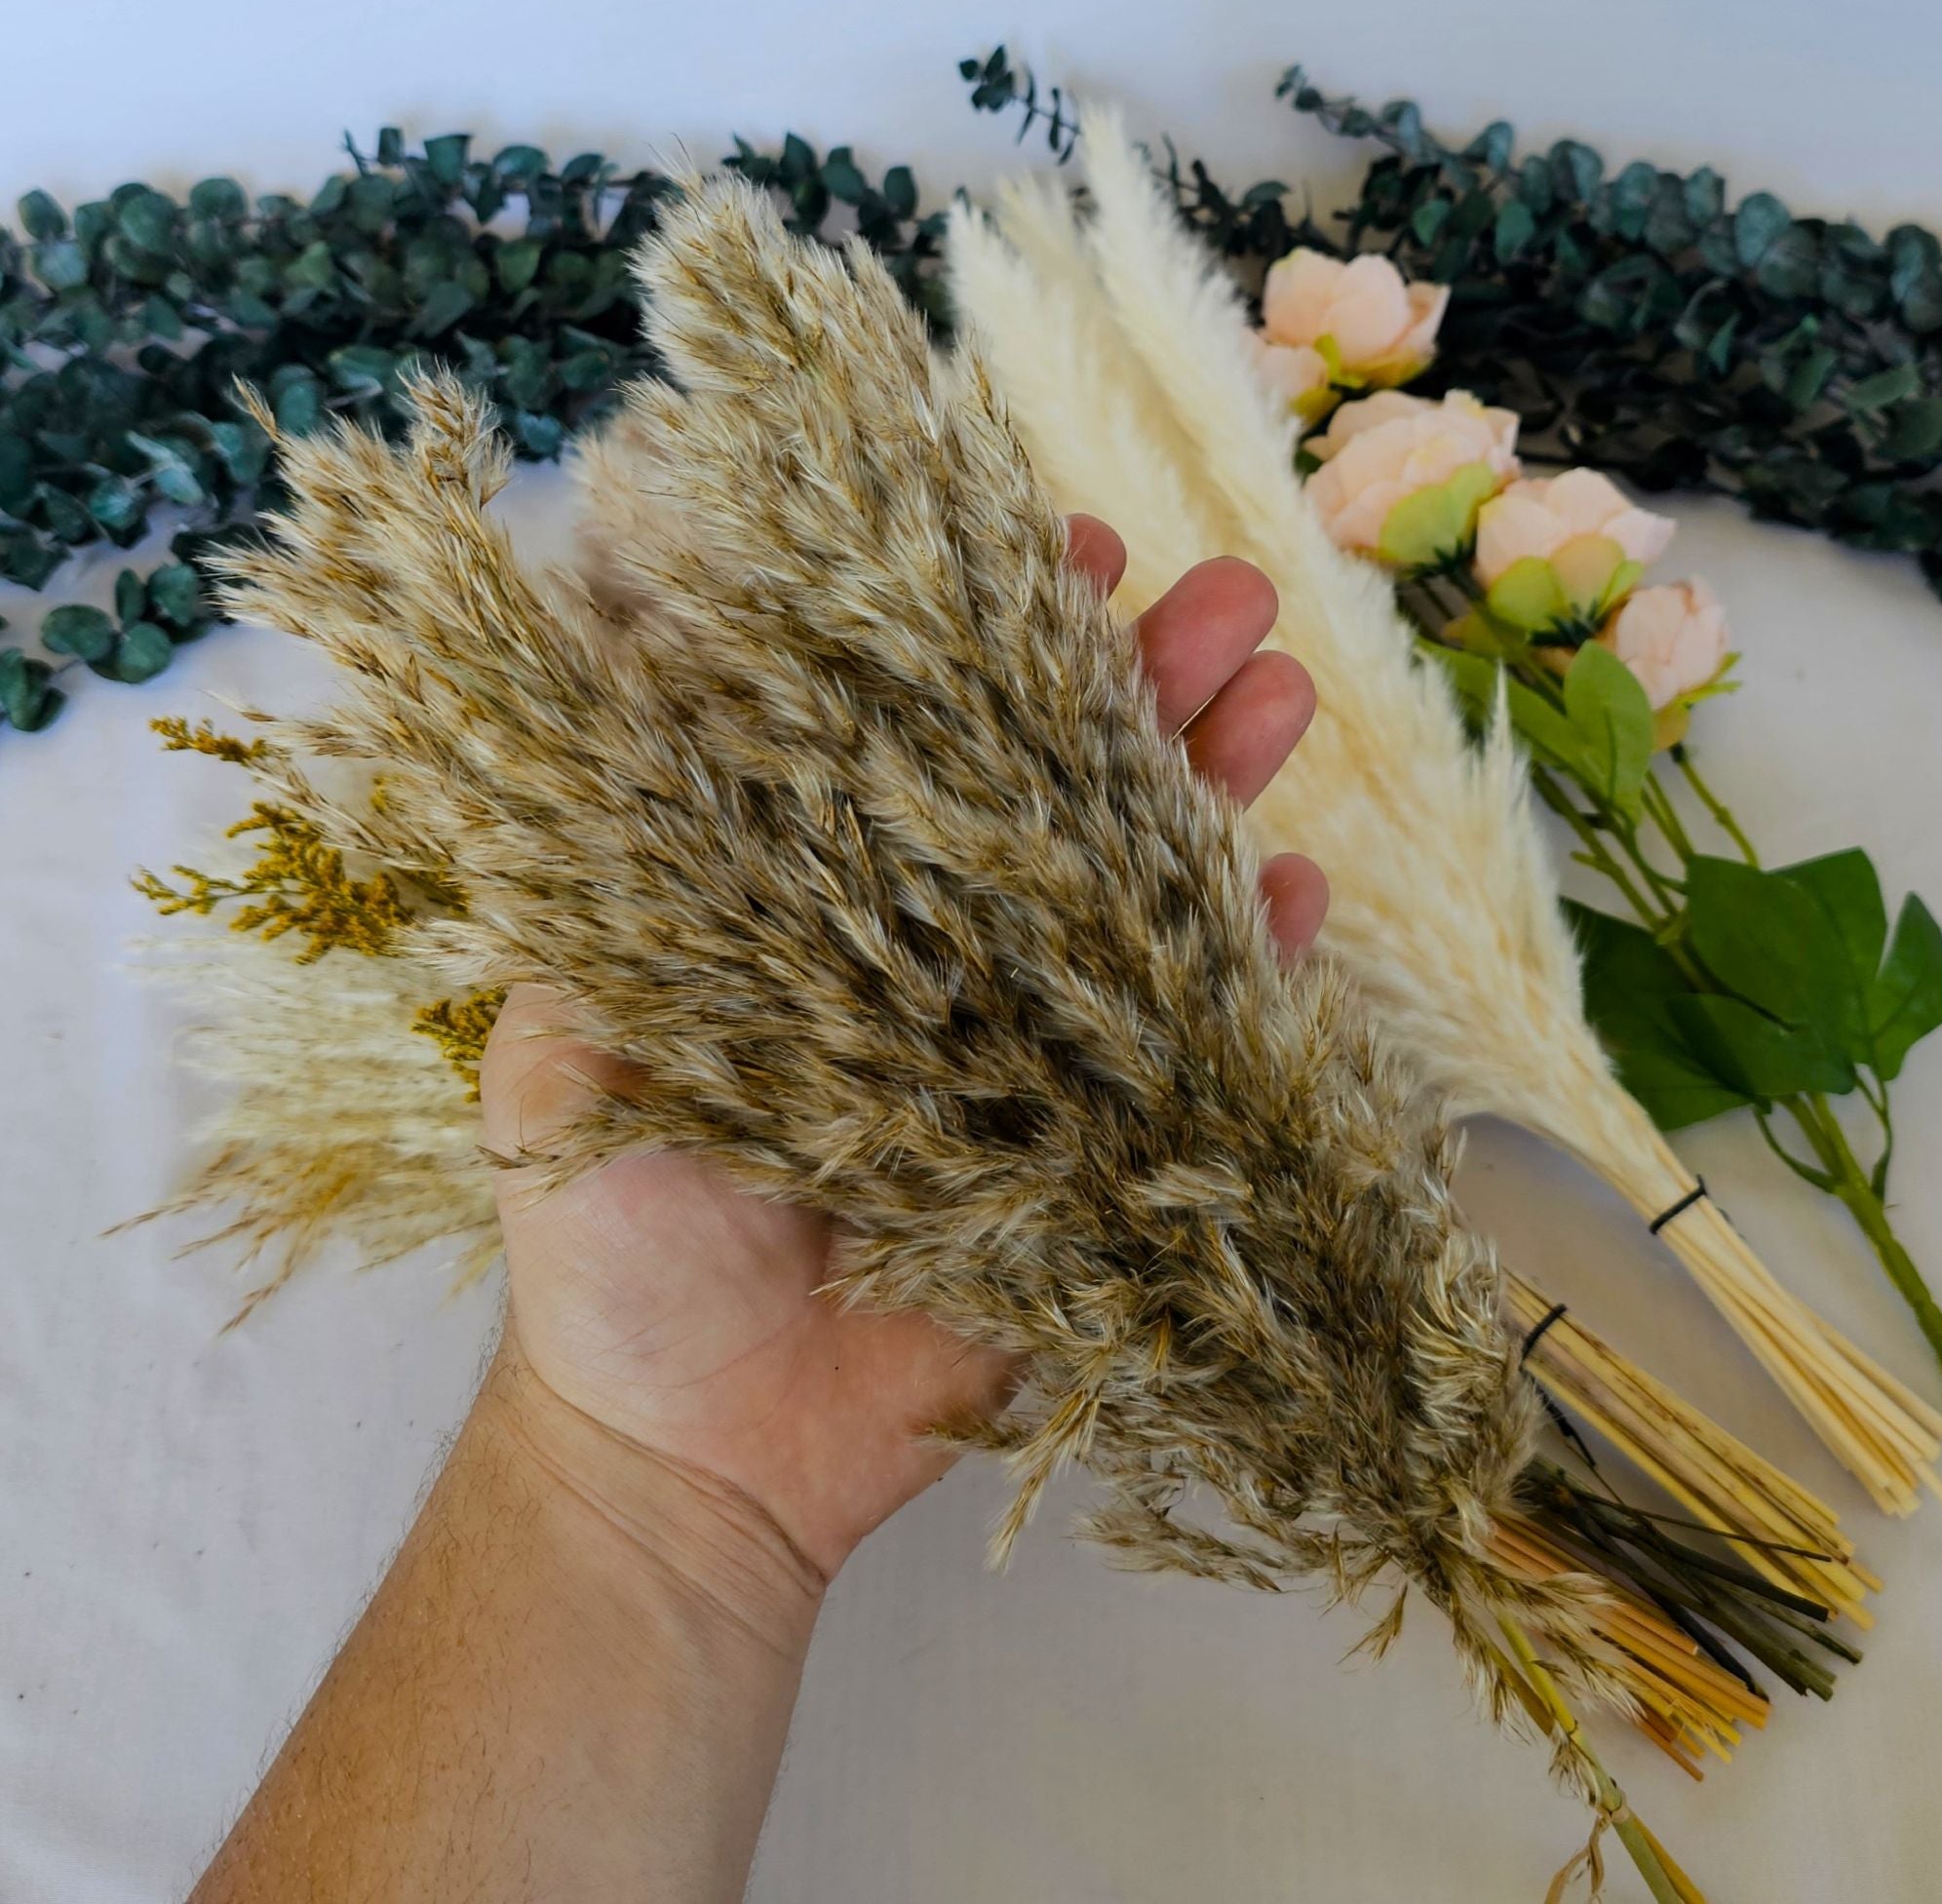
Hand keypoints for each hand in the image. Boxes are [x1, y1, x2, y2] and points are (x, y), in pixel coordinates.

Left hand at [479, 521, 1325, 1583]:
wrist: (699, 1457)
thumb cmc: (615, 1252)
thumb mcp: (571, 1055)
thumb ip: (609, 903)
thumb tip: (629, 706)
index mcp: (822, 915)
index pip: (913, 748)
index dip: (978, 649)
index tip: (1045, 557)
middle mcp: (940, 957)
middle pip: (1049, 795)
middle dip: (1137, 684)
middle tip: (1219, 593)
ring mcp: (1035, 1050)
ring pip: (1141, 892)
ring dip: (1214, 783)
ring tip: (1278, 681)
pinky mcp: (1103, 1156)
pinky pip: (1202, 1045)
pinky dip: (1257, 967)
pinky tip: (1296, 885)